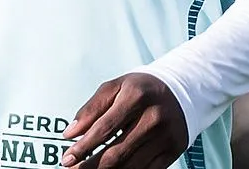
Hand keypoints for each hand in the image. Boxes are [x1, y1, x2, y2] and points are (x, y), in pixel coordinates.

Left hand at [60, 72, 188, 168]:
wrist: (181, 90)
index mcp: (136, 96)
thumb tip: (70, 134)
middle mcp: (153, 117)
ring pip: (130, 167)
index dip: (83, 147)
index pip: (105, 128)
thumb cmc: (140, 90)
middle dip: (90, 166)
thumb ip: (91, 108)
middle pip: (117, 153)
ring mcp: (165, 136)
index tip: (67, 158)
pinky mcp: (173, 151)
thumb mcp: (115, 87)